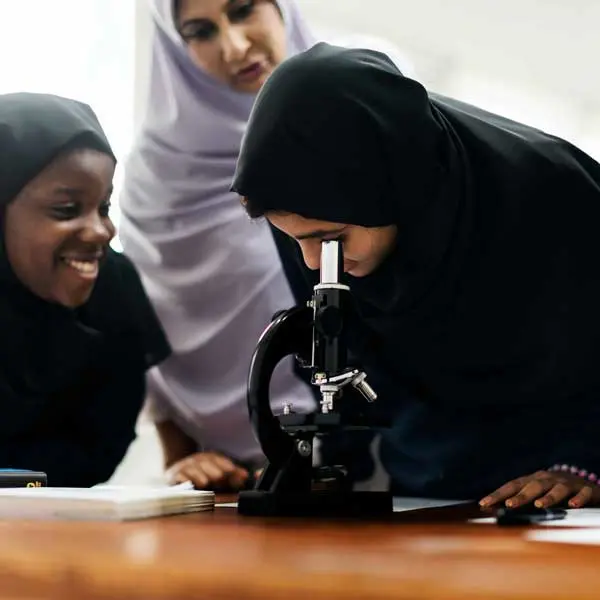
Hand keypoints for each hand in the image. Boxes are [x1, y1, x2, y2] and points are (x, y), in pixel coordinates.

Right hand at [166, 452, 248, 490]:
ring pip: (191, 469)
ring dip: (198, 475)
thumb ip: (233, 475)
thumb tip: (245, 475)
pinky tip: (187, 484)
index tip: (232, 469)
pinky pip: (177, 476)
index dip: (224, 463)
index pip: (217, 458)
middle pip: (204, 462)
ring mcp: (184, 467)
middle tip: (219, 476)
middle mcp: (196, 460)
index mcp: (208, 457)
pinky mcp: (173, 476)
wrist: (177, 472)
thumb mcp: (218, 472)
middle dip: (212, 469)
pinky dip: (182, 479)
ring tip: (205, 482)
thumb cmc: (202, 474)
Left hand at [480, 470, 599, 509]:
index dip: (497, 494)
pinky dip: (578, 498)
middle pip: (532, 486)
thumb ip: (521, 499)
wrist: (585, 482)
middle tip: (509, 504)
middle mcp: (547, 479)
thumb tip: (497, 512)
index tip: (483, 504)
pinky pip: (582, 493)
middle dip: (520, 496)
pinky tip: (573, 505)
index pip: (512, 486)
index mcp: (532, 480)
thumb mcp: (537, 492)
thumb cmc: (554, 490)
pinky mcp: (585, 489)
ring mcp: (567, 483)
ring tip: (539, 505)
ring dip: (548, 496)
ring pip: (557, 488)